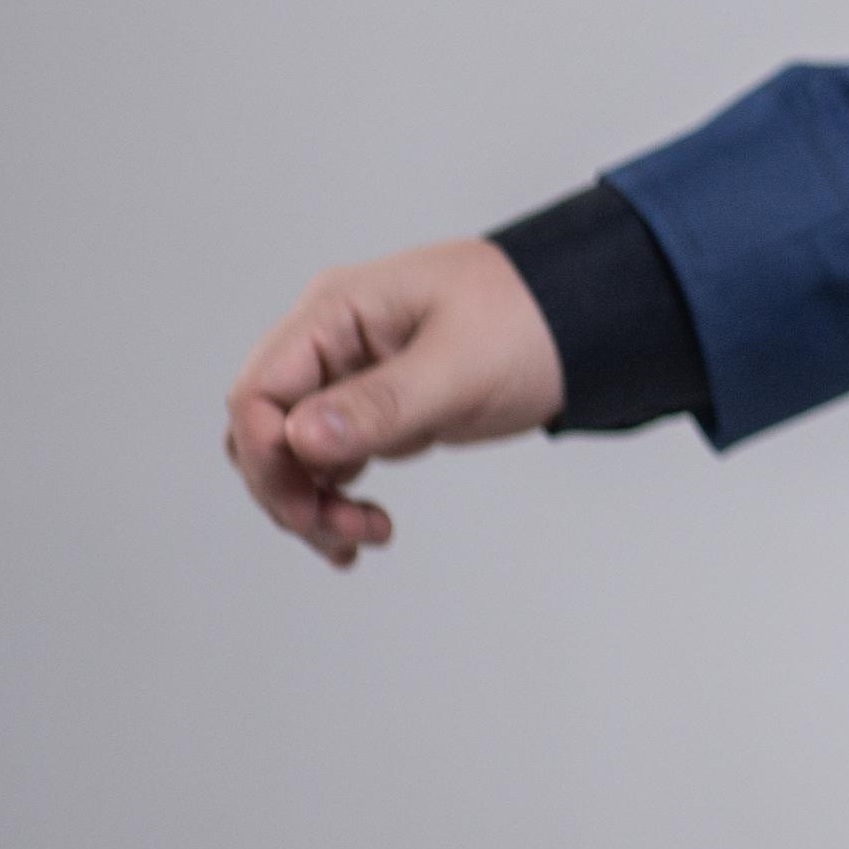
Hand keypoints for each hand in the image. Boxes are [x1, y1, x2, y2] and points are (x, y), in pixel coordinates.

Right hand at [223, 238, 565, 566]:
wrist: (590, 320)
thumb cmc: (532, 322)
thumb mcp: (461, 366)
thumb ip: (381, 404)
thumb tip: (298, 440)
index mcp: (337, 311)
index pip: (258, 392)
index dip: (266, 456)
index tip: (308, 506)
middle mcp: (331, 341)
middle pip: (263, 430)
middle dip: (288, 489)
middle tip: (343, 531)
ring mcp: (350, 376)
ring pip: (291, 454)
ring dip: (310, 503)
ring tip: (365, 536)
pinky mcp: (375, 407)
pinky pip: (328, 460)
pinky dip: (334, 498)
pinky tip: (364, 530)